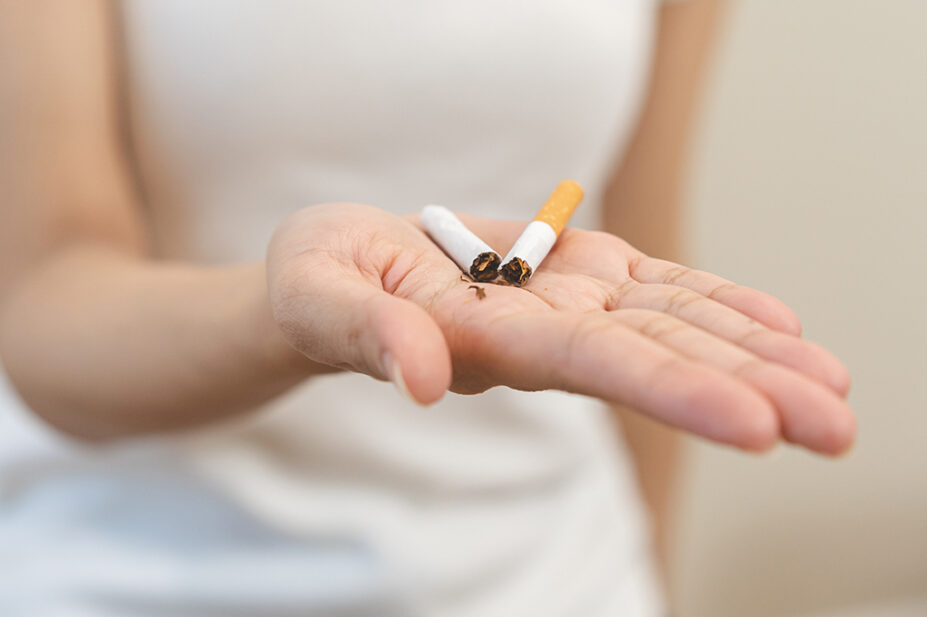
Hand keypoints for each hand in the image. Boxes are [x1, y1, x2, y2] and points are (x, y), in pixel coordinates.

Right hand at [267, 204, 853, 454]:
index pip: (592, 367)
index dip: (673, 389)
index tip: (760, 426)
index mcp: (487, 338)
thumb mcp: (317, 294)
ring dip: (754, 348)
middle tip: (836, 425)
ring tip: (832, 383)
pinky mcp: (569, 271)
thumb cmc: (316, 284)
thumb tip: (426, 377)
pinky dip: (715, 300)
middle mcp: (541, 330)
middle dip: (747, 387)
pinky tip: (777, 322)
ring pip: (670, 320)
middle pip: (656, 355)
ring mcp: (562, 301)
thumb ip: (367, 330)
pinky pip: (652, 286)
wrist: (338, 273)